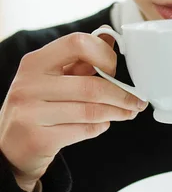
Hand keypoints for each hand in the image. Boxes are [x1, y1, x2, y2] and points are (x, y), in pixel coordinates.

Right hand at [0, 26, 147, 191]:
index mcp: (35, 62)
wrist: (9, 148)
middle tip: (138, 102)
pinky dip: (100, 127)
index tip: (118, 70)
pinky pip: (84, 130)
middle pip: (91, 86)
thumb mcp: (49, 80)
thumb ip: (77, 64)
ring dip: (117, 113)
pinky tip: (103, 124)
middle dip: (122, 95)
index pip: (77, 44)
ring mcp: (32, 112)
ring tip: (128, 113)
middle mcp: (29, 84)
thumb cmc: (36, 108)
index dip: (104, 55)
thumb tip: (110, 42)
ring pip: (91, 111)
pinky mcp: (39, 139)